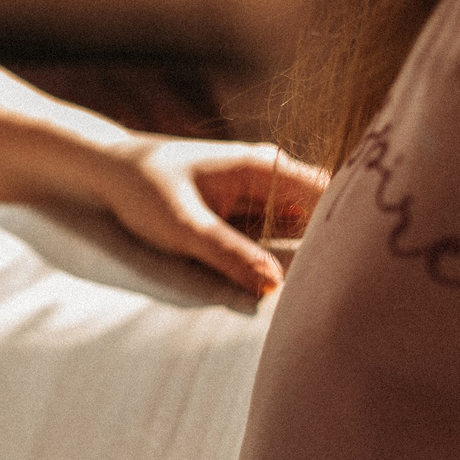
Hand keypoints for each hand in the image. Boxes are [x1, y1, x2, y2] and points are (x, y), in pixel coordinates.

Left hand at [93, 138, 330, 295]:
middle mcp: (267, 179)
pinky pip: (271, 240)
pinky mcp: (241, 217)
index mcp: (262, 167)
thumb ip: (228, 254)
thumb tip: (273, 284)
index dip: (342, 226)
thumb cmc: (143, 190)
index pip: (324, 194)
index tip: (350, 265)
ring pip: (294, 232)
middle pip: (315, 216)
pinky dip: (275, 260)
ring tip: (317, 292)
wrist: (108, 173)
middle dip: (324, 249)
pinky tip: (281, 287)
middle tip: (337, 290)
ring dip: (301, 258)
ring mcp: (256, 198)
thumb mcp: (183, 228)